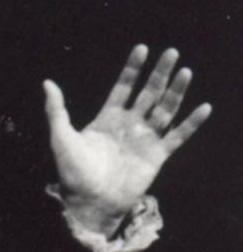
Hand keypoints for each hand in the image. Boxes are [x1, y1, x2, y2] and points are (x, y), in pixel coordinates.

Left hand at [44, 45, 210, 228]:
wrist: (89, 203)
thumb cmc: (73, 173)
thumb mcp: (61, 138)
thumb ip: (56, 111)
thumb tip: (47, 83)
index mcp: (108, 119)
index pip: (123, 87)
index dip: (132, 69)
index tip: (142, 48)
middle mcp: (129, 125)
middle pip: (149, 93)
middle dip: (160, 73)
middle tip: (171, 52)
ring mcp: (144, 139)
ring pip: (165, 109)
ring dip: (176, 91)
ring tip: (186, 71)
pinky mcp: (156, 156)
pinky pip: (177, 136)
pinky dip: (191, 123)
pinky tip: (204, 108)